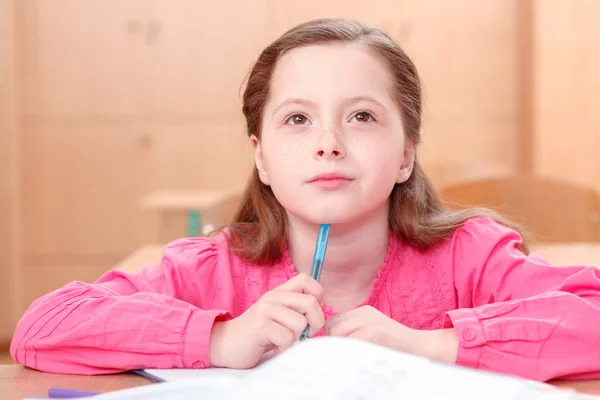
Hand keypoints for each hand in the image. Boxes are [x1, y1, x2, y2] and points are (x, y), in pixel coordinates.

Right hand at [209, 273, 324, 368]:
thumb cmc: (258, 334)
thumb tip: (321, 309)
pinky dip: (284, 348)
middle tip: (306, 333)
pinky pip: (287, 337)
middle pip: (311, 302)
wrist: (225, 344)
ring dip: (296, 338)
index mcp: (279, 292)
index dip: (318, 295)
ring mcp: (266, 310)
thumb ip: (295, 308)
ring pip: (300, 323)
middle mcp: (273, 297)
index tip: (312, 313)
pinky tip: (274, 347)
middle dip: (316, 322)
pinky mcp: (260, 326)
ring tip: (283, 341)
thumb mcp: (278, 315)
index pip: (306, 279)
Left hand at [325, 305, 457, 362]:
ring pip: (337, 334)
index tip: (336, 351)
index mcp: (363, 311)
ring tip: (352, 359)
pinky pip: (349, 343)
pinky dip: (349, 354)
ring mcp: (369, 321)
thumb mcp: (373, 332)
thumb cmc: (395, 347)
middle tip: (342, 357)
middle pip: (332, 327)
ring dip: (339, 349)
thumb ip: (354, 332)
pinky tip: (359, 361)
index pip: (333, 322)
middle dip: (332, 344)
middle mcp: (364, 313)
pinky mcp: (373, 333)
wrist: (421, 348)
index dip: (330, 338)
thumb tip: (328, 344)